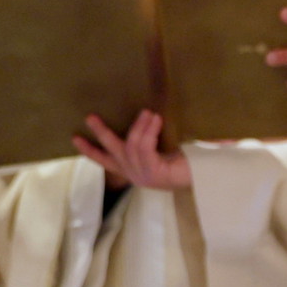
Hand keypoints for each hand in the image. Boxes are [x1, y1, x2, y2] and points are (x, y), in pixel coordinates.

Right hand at [74, 110, 188, 190]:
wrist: (212, 174)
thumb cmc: (192, 160)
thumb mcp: (166, 146)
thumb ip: (153, 135)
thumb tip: (150, 109)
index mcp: (135, 171)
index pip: (107, 162)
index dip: (90, 151)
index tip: (74, 138)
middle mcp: (136, 176)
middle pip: (111, 154)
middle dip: (100, 134)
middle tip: (90, 117)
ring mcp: (144, 177)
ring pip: (130, 146)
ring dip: (138, 126)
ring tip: (148, 112)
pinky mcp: (154, 175)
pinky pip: (143, 147)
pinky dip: (148, 131)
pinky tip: (156, 119)